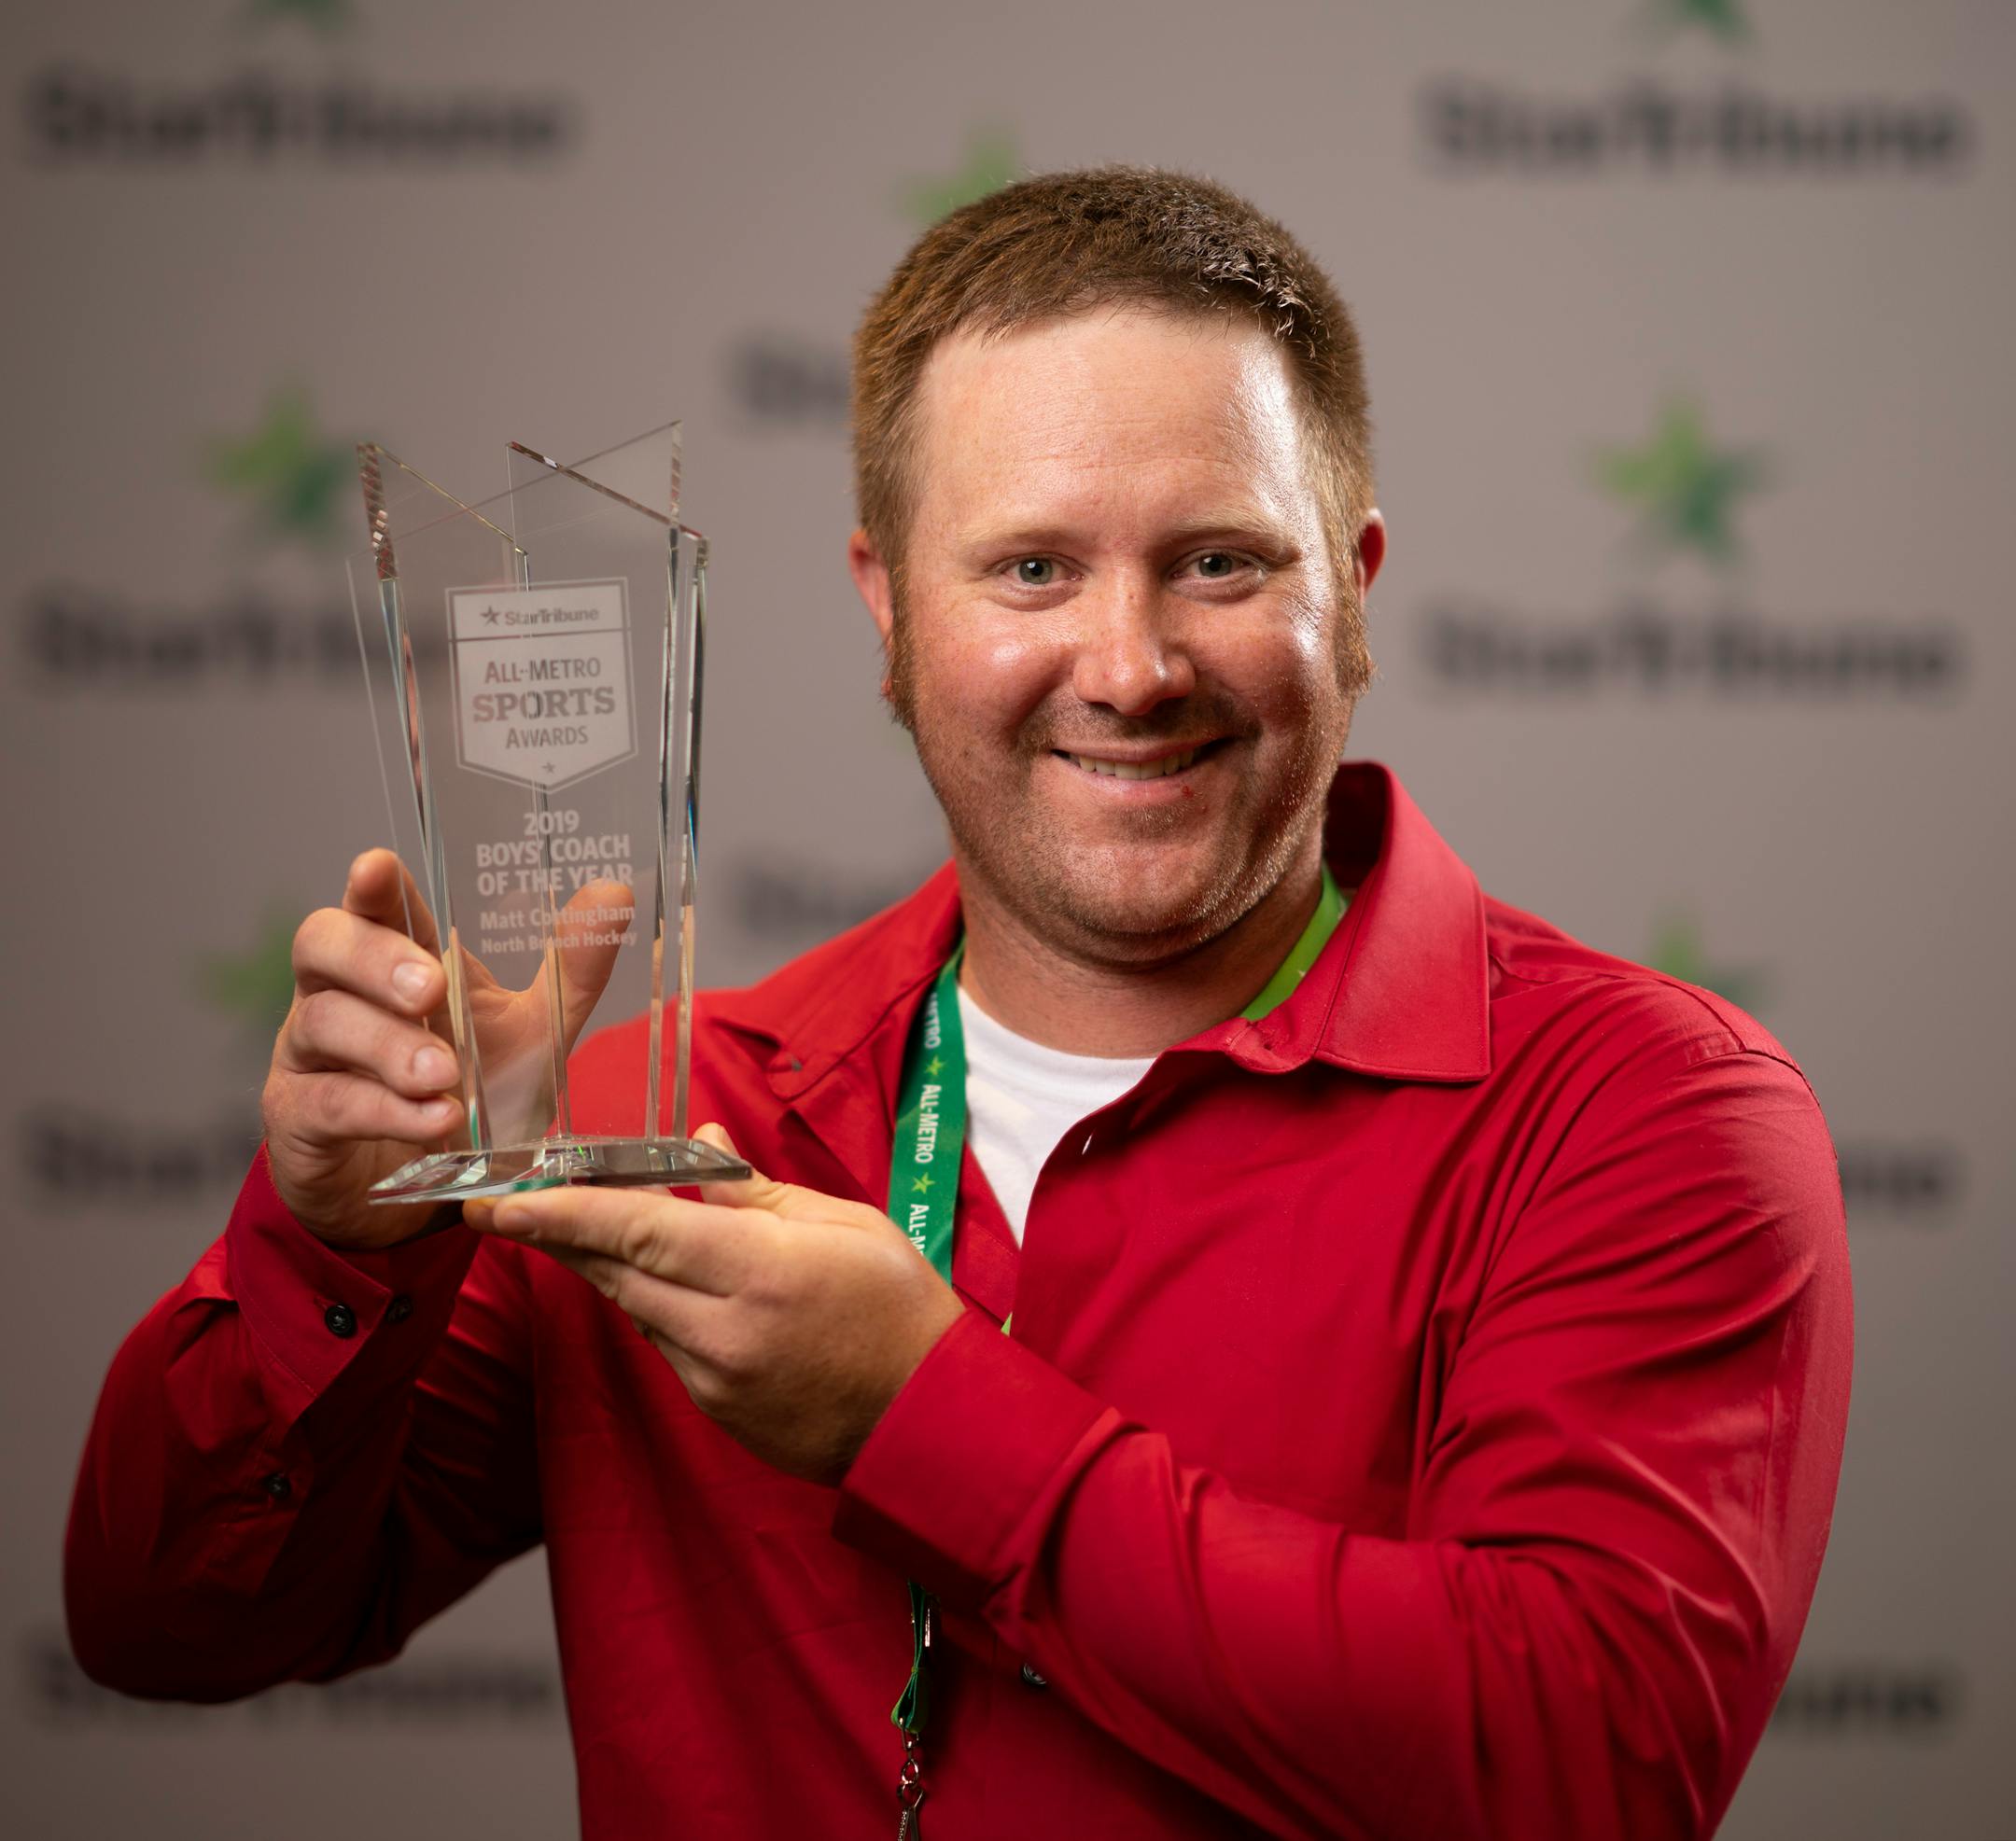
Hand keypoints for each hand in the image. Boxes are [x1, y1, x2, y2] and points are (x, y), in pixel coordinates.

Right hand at [261, 848, 627, 1249]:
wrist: (424, 1184)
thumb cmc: (470, 1086)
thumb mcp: (533, 1031)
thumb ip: (571, 971)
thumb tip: (613, 893)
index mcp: (392, 956)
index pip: (372, 904)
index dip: (370, 886)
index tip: (378, 869)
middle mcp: (338, 992)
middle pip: (323, 946)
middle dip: (375, 961)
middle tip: (430, 988)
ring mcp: (311, 1054)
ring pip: (324, 1024)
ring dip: (390, 1047)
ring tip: (445, 1075)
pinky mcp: (302, 1118)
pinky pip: (332, 1103)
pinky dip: (388, 1111)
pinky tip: (436, 1119)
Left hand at [465, 1126, 965, 1482]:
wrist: (932, 1420)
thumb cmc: (899, 1307)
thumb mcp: (841, 1224)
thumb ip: (755, 1190)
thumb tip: (700, 1144)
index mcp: (757, 1271)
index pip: (635, 1229)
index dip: (559, 1211)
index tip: (500, 1200)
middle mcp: (722, 1331)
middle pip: (614, 1271)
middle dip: (554, 1235)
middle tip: (502, 1205)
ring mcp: (714, 1380)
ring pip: (635, 1309)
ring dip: (606, 1267)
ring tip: (578, 1227)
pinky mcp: (715, 1411)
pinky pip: (665, 1346)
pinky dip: (654, 1307)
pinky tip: (665, 1283)